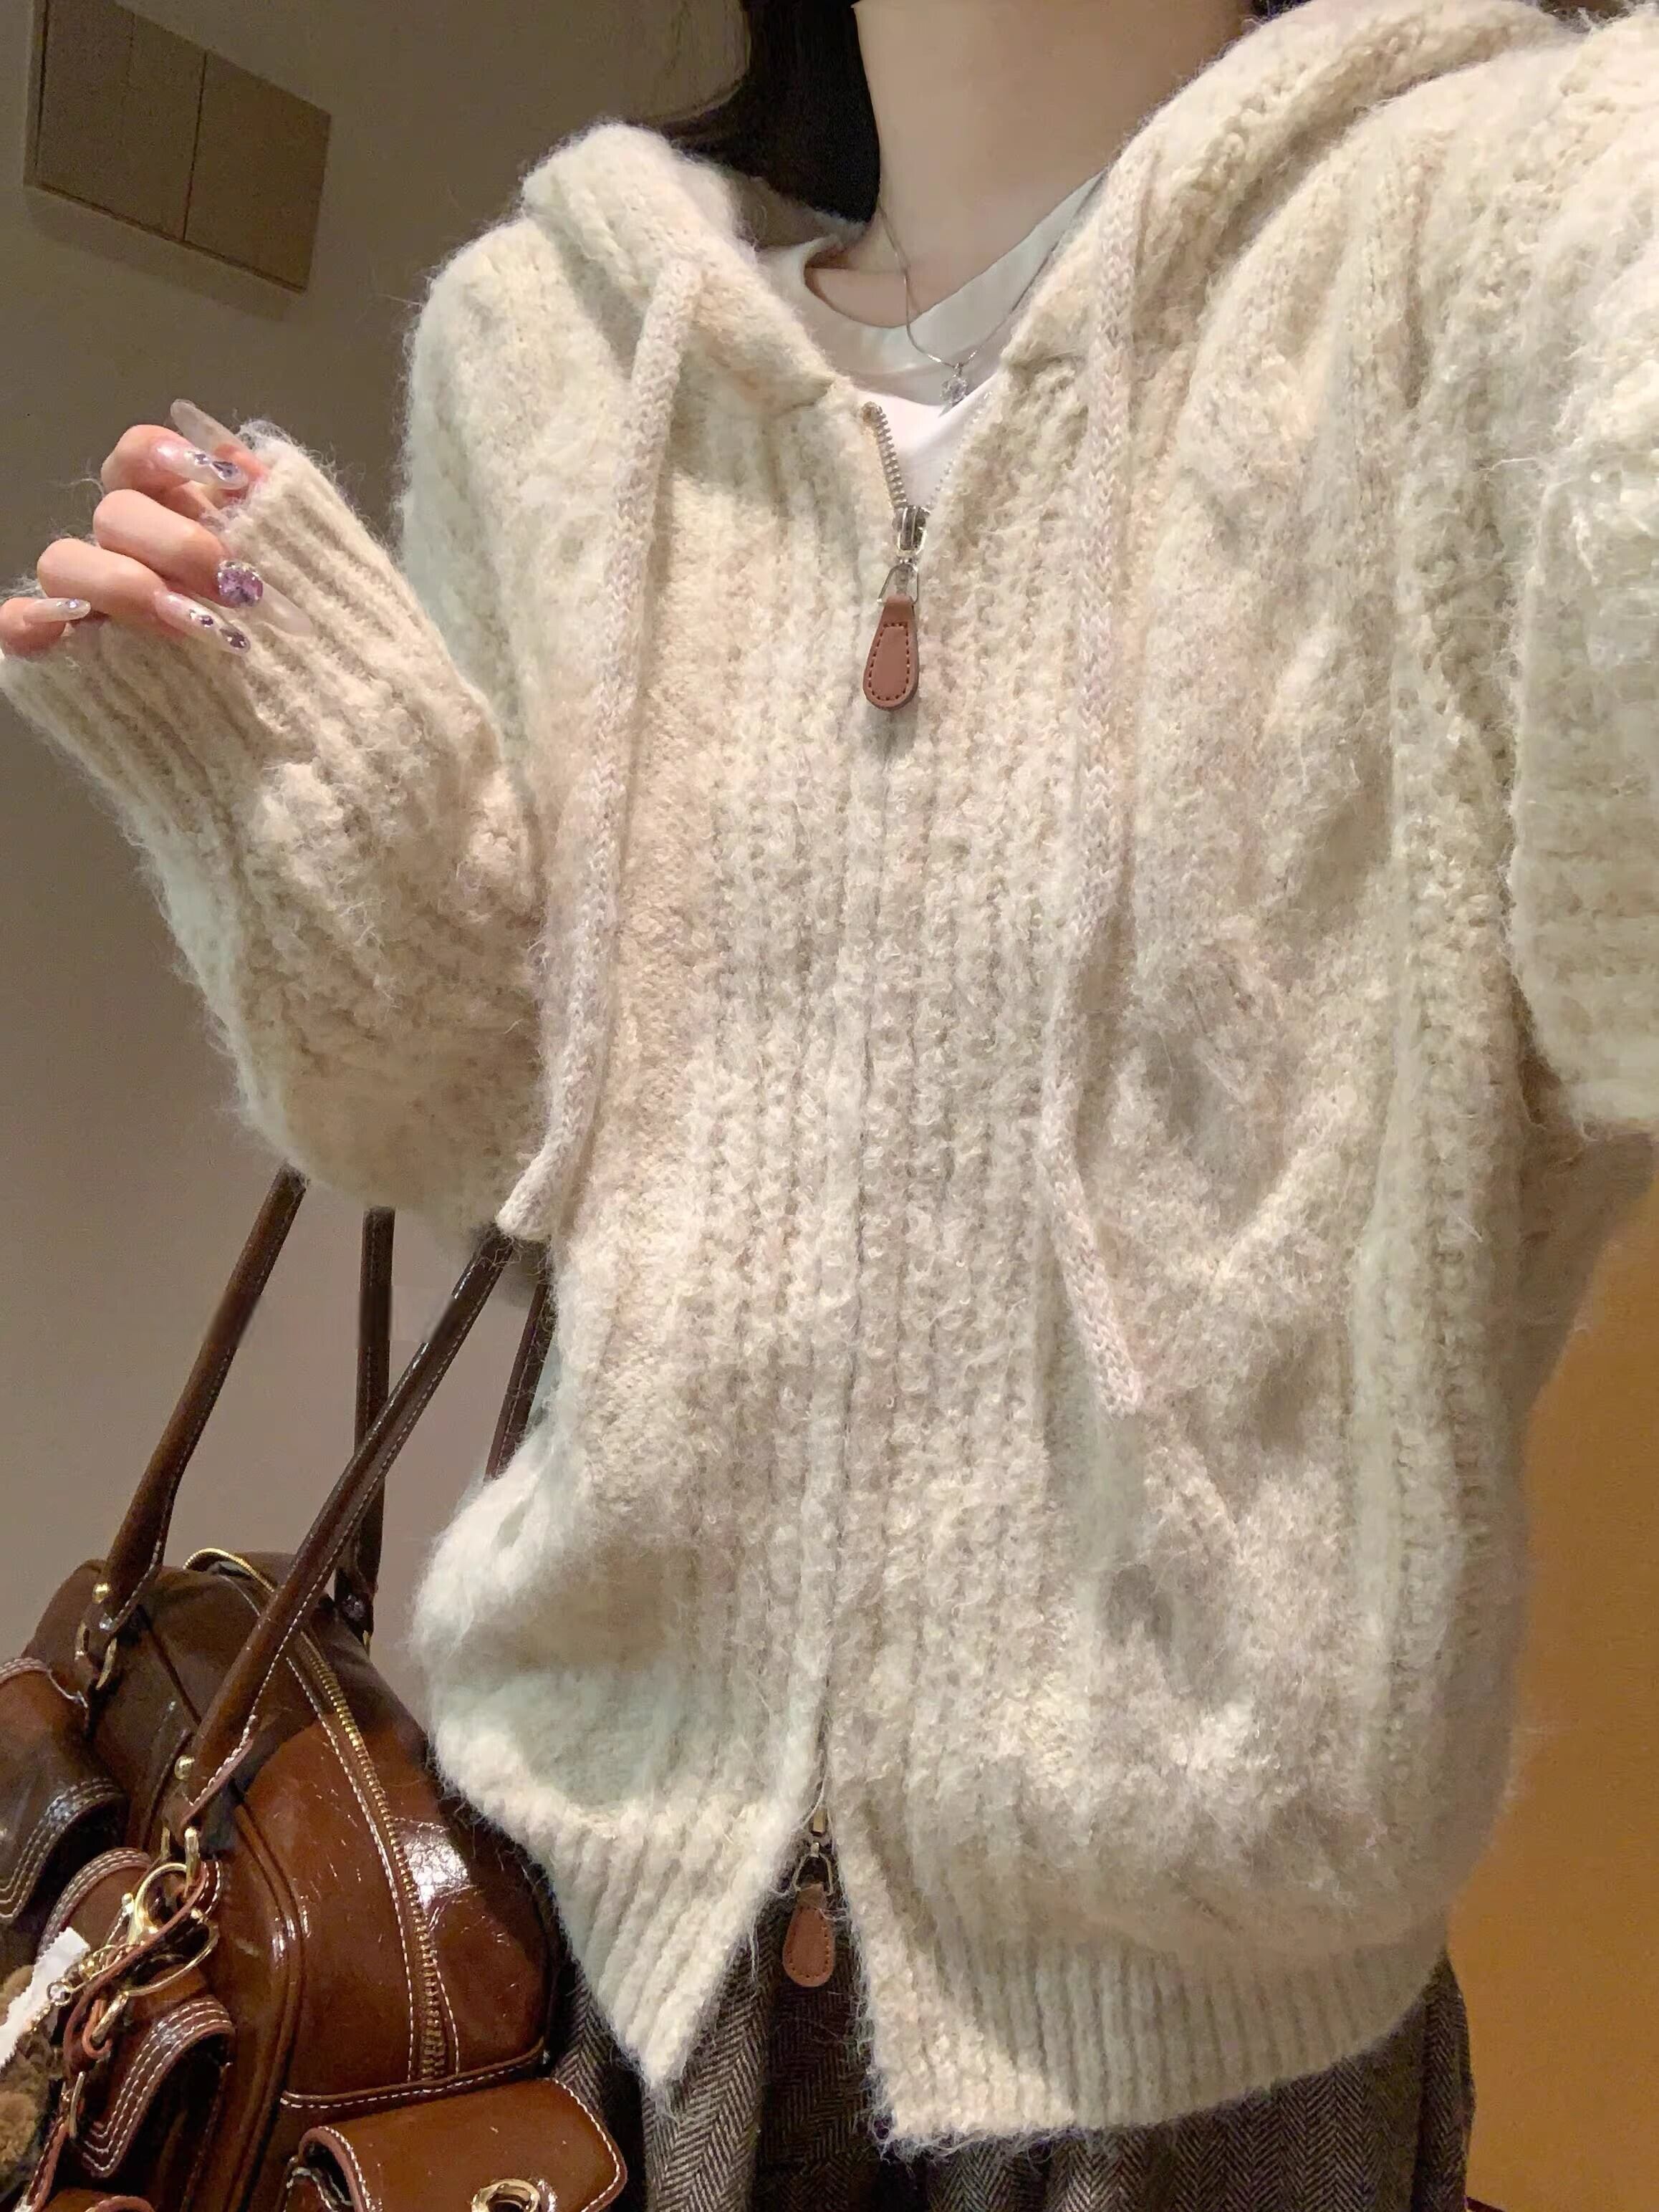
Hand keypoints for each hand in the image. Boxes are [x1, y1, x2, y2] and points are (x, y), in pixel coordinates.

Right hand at [0, 400, 311, 661]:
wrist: (315, 744)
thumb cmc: (316, 658)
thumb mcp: (316, 585)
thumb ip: (280, 518)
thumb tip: (244, 457)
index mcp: (176, 519)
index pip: (141, 458)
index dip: (167, 454)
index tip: (227, 480)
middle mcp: (125, 553)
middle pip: (116, 513)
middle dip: (181, 545)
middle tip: (243, 591)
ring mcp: (89, 607)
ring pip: (64, 560)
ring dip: (125, 585)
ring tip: (197, 629)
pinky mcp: (66, 661)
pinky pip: (18, 627)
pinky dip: (34, 620)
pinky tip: (74, 626)